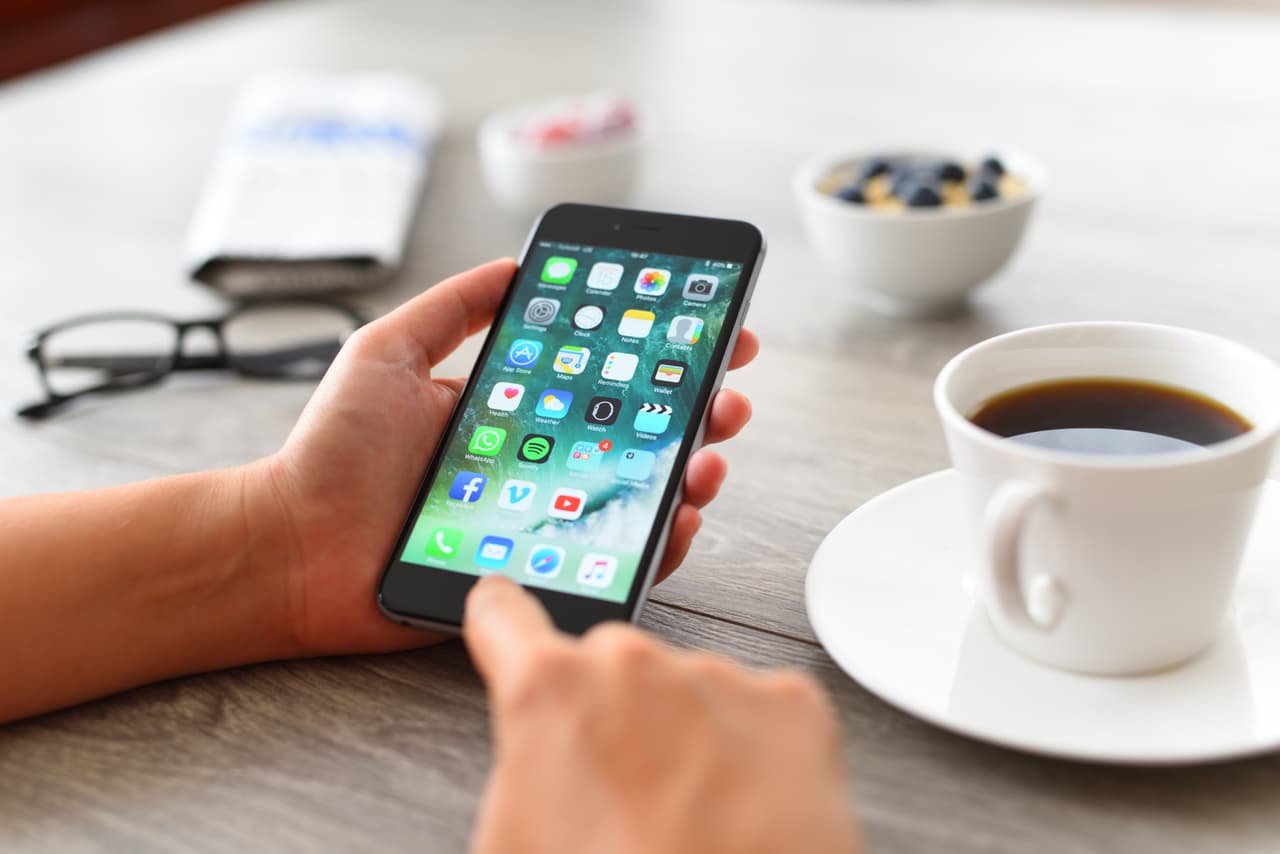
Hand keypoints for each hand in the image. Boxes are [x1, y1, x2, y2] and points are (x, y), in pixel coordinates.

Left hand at [255, 259, 758, 655]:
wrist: (292, 547)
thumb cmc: (331, 452)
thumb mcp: (385, 353)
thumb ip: (449, 309)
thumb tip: (513, 265)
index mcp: (516, 412)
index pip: (607, 379)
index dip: (664, 356)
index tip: (715, 328)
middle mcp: (542, 463)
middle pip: (641, 436)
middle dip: (700, 410)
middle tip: (729, 393)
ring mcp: (548, 518)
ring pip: (643, 496)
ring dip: (694, 470)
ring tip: (711, 451)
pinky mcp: (543, 572)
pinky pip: (617, 558)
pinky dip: (662, 538)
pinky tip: (681, 513)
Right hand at [462, 575, 862, 853]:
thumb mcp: (512, 846)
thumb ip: (518, 775)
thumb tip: (538, 759)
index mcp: (550, 694)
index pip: (503, 615)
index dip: (498, 616)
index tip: (501, 607)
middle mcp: (633, 665)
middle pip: (609, 666)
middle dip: (612, 715)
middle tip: (624, 799)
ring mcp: (719, 679)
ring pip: (687, 692)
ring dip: (685, 738)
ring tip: (692, 824)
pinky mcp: (792, 706)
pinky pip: (759, 712)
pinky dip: (753, 753)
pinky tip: (743, 813)